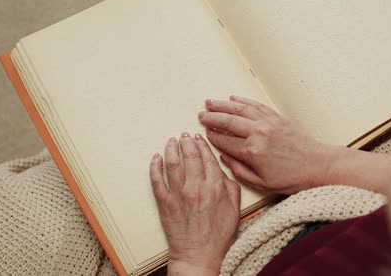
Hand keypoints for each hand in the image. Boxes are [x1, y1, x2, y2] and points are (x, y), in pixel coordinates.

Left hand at [149, 133, 240, 275]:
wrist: (199, 255)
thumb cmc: (218, 236)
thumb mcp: (234, 209)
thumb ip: (230, 186)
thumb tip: (222, 171)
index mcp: (215, 187)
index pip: (208, 158)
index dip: (203, 145)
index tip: (199, 138)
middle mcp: (196, 187)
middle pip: (190, 156)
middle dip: (187, 142)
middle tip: (185, 135)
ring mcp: (178, 194)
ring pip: (172, 163)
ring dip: (171, 149)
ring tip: (171, 141)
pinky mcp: (164, 203)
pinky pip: (157, 179)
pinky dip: (155, 166)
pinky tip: (156, 158)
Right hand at [198, 95, 339, 194]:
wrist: (317, 166)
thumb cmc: (292, 178)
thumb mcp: (262, 184)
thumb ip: (239, 171)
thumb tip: (224, 158)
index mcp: (252, 152)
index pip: (225, 141)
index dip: (213, 137)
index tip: (204, 133)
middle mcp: (258, 133)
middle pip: (228, 121)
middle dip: (212, 118)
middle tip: (201, 115)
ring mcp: (268, 123)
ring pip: (240, 110)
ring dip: (223, 105)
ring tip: (210, 102)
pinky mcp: (277, 118)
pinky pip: (256, 106)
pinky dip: (244, 101)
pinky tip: (234, 99)